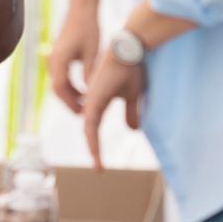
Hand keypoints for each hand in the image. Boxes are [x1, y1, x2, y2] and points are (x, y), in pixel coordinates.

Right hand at [47, 0, 106, 112]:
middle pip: (56, 87)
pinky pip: (60, 76)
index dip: (70, 101)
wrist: (80, 11)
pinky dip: (69, 85)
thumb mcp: (93, 52)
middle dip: (69, 101)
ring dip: (69, 94)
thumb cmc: (88, 29)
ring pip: (58, 82)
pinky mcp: (58, 56)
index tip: (82, 112)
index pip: (60, 87)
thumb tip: (91, 93)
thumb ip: (89, 73)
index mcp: (60, 59)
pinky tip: (83, 90)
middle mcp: (52, 60)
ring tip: (85, 104)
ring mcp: (53, 57)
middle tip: (83, 113)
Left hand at [82, 46, 143, 169]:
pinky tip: (94, 150)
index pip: (94, 126)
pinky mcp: (94, 100)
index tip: (100, 159)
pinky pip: (91, 123)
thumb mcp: (132, 97)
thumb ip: (130, 113)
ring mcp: (91, 101)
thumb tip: (133, 130)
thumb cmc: (130, 70)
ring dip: (93, 148)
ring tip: (98, 166)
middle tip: (98, 168)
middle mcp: (91, 102)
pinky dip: (92, 138)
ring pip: (89, 130)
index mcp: (98, 102)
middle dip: (94, 150)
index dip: (96, 142)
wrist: (128, 53)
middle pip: (90, 131)